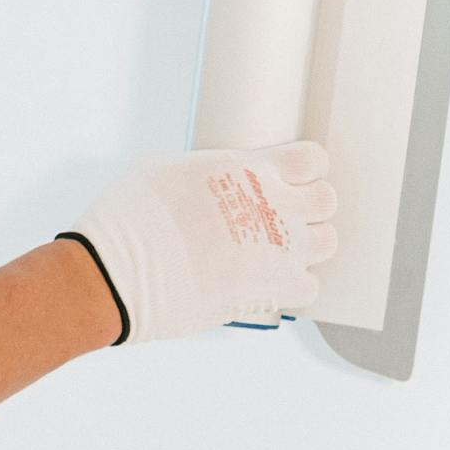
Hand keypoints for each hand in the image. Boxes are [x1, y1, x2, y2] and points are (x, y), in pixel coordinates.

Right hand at [56, 140, 338, 344]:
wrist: (122, 269)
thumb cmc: (132, 214)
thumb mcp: (164, 167)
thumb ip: (205, 169)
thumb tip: (208, 176)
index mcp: (249, 167)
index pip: (311, 159)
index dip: (303, 168)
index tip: (288, 178)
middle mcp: (275, 205)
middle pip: (326, 199)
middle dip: (309, 206)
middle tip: (281, 217)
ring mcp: (282, 249)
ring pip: (327, 242)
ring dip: (306, 246)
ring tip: (275, 251)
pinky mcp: (277, 290)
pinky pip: (309, 287)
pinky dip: (291, 286)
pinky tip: (265, 283)